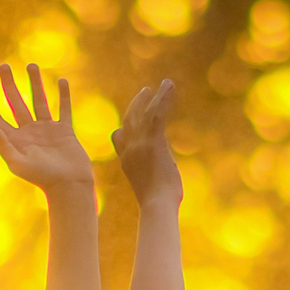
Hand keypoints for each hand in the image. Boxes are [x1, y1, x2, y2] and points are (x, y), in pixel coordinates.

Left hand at [0, 63, 92, 191]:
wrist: (69, 186)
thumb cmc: (42, 178)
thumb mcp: (18, 164)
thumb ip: (3, 146)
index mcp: (15, 140)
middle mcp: (29, 132)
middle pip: (16, 103)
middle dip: (9, 84)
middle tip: (3, 66)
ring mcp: (47, 130)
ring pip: (39, 101)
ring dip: (35, 83)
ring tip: (31, 65)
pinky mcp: (65, 131)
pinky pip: (63, 109)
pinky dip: (64, 95)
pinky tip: (61, 81)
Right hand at [112, 80, 179, 203]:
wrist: (157, 205)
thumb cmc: (158, 203)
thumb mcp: (152, 183)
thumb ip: (154, 169)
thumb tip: (166, 168)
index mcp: (126, 161)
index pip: (118, 138)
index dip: (124, 127)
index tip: (131, 117)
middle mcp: (129, 149)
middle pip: (129, 120)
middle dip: (136, 105)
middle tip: (145, 92)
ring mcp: (140, 144)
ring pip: (144, 113)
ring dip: (153, 97)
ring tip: (163, 85)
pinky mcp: (153, 141)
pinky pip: (157, 113)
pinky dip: (164, 98)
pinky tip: (170, 86)